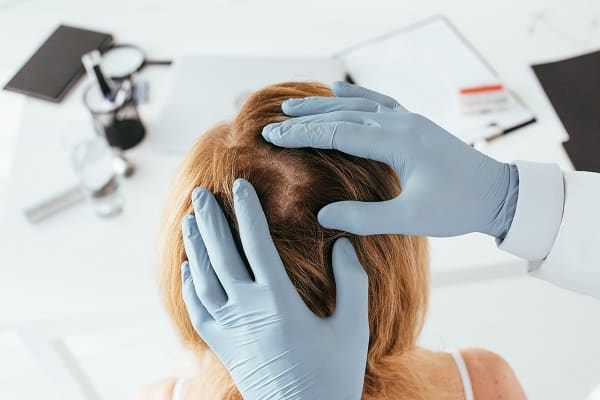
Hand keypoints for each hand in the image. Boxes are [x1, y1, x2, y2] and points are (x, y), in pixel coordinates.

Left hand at [181, 178, 368, 399]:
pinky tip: (188, 268)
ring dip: (195, 247)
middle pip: (221, 254)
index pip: (256, 243)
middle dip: (210, 220)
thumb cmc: (332, 376)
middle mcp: (247, 310)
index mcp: (278, 301)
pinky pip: (197, 310)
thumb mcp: (352, 329)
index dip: (247, 211)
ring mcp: (230, 329)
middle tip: (200, 192)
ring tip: (189, 221)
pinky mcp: (223, 347)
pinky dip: (189, 286)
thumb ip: (352, 283)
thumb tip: (344, 244)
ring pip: (203, 279)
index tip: (239, 186)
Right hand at [261, 81, 517, 237]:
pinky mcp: (415, 124)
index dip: (302, 134)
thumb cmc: (458, 208)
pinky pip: (379, 102)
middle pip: (343, 114)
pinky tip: (339, 90)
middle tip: (274, 120)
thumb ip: (365, 217)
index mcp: (398, 142)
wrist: (499, 193)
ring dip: (325, 104)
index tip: (272, 135)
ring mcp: (409, 120)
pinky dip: (355, 96)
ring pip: (359, 104)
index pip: (338, 133)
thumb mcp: (411, 218)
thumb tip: (323, 216)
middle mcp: (401, 123)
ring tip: (295, 104)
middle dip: (306, 117)